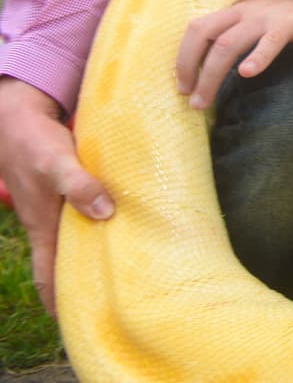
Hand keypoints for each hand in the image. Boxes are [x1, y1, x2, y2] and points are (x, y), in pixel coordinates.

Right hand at [0, 76, 112, 315]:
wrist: (19, 117)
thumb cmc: (35, 142)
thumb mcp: (57, 161)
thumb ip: (79, 184)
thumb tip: (104, 211)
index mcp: (43, 226)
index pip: (48, 275)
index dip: (60, 300)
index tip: (78, 320)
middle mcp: (50, 222)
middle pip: (66, 262)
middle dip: (85, 281)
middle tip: (117, 298)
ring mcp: (59, 207)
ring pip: (78, 238)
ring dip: (97, 251)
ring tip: (129, 265)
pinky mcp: (70, 190)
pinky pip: (85, 214)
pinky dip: (101, 221)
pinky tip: (124, 221)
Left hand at [175, 0, 292, 108]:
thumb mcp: (261, 18)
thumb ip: (240, 33)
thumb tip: (216, 66)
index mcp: (237, 8)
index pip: (197, 28)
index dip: (183, 56)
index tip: (183, 85)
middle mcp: (246, 9)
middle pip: (203, 33)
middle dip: (188, 66)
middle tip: (189, 97)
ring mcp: (267, 16)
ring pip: (227, 44)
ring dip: (211, 76)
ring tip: (205, 102)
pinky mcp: (290, 24)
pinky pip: (270, 41)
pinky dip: (257, 57)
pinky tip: (249, 73)